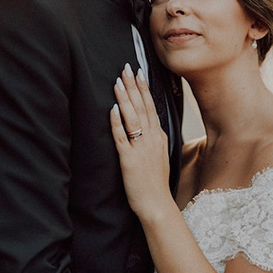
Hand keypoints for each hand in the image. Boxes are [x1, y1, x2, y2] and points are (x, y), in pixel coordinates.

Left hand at [110, 64, 170, 220]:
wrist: (157, 204)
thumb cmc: (155, 182)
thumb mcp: (160, 155)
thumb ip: (154, 139)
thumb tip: (149, 126)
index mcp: (159, 137)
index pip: (151, 107)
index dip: (143, 89)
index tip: (138, 72)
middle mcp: (152, 139)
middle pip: (142, 107)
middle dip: (133, 86)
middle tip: (126, 68)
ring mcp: (141, 148)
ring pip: (133, 118)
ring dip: (125, 98)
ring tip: (117, 82)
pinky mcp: (129, 159)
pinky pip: (122, 137)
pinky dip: (117, 122)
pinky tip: (113, 109)